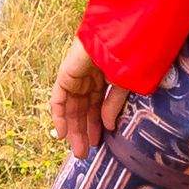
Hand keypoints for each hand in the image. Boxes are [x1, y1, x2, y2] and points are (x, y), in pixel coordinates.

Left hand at [47, 35, 122, 162]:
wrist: (120, 36)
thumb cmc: (128, 55)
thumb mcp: (123, 85)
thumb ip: (112, 105)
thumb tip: (108, 126)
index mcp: (103, 78)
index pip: (96, 106)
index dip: (96, 125)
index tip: (98, 143)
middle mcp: (88, 78)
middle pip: (82, 110)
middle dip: (83, 131)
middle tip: (84, 152)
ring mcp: (76, 76)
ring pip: (71, 108)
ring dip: (73, 129)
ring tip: (78, 150)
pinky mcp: (66, 74)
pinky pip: (59, 98)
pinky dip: (59, 115)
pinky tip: (62, 133)